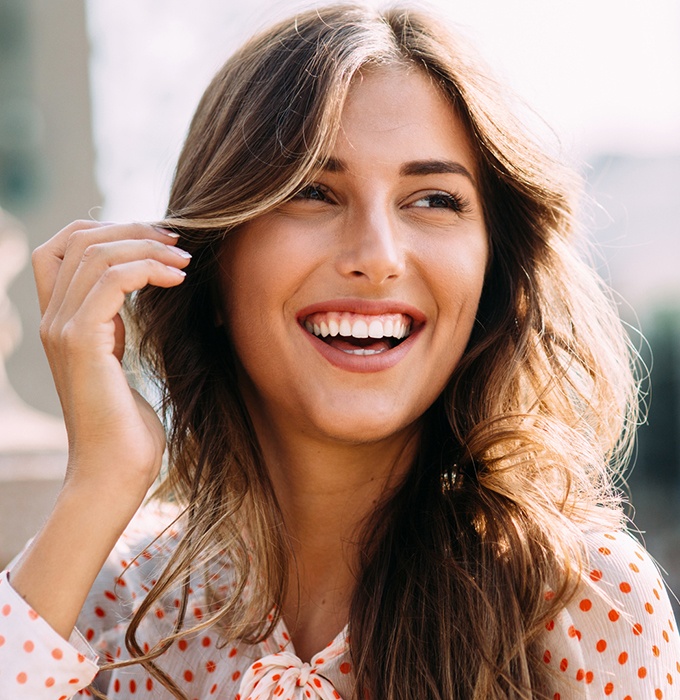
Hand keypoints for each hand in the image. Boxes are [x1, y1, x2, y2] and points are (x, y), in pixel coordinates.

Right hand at [32, 220, 189, 500]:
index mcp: (60, 321)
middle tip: (178, 241)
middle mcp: (53, 319)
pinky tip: (178, 279)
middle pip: (78, 238)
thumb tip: (143, 291)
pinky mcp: (81, 342)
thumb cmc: (126, 427)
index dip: (107, 229)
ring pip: (95, 252)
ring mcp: (62, 329)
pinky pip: (111, 280)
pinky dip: (148, 268)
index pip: (62, 247)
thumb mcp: (119, 361)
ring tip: (185, 261)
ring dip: (147, 246)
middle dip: (132, 229)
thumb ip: (116, 326)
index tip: (158, 239)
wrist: (115, 472)